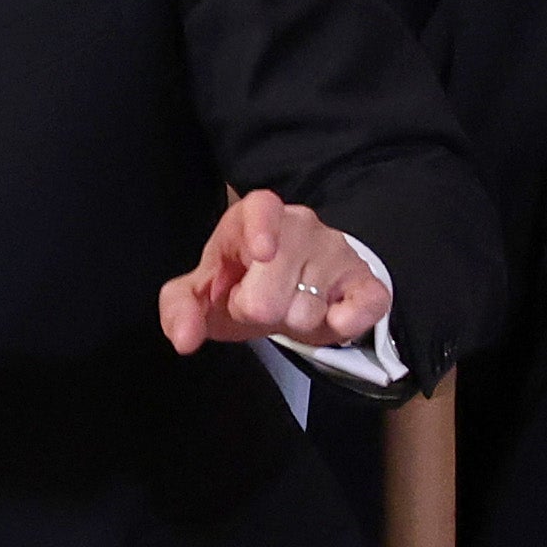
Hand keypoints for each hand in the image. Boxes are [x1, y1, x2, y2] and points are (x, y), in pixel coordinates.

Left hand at [160, 187, 387, 355]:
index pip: (262, 207)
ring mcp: (337, 251)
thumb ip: (180, 309)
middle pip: (272, 286)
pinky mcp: (366, 281)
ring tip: (290, 306)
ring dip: (292, 321)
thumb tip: (184, 338)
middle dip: (258, 310)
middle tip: (259, 305)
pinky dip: (347, 322)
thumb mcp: (202, 293)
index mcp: (253, 219)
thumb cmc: (240, 285)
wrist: (289, 293)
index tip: (261, 253)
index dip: (262, 228)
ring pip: (307, 309)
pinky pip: (365, 305)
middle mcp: (300, 226)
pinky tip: (333, 319)